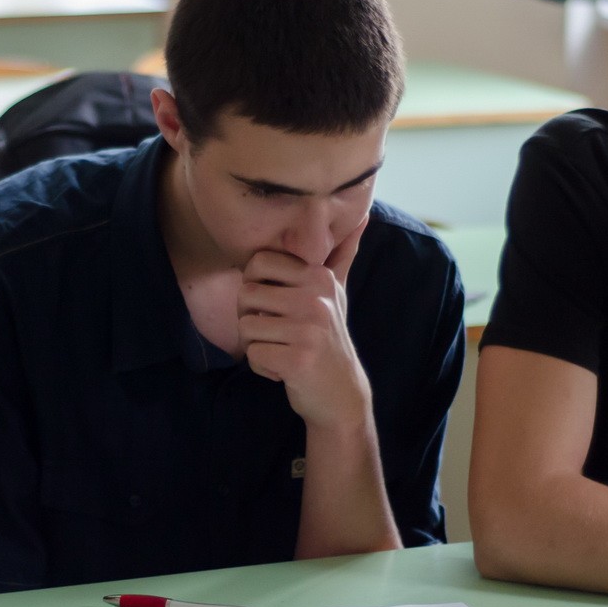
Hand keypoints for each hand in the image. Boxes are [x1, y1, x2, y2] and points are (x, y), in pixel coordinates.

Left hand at [237, 218, 370, 427]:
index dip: (255, 286)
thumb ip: (342, 254)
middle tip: (274, 332)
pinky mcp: (298, 359)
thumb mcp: (337, 293)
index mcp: (319, 277)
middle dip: (250, 318)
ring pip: (246, 327)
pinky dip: (262, 367)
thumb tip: (362, 214)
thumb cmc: (329, 338)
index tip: (273, 305)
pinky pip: (253, 355)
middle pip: (245, 294)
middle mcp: (316, 298)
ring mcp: (308, 329)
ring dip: (256, 345)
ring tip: (282, 350)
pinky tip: (284, 369)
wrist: (341, 392)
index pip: (258, 262)